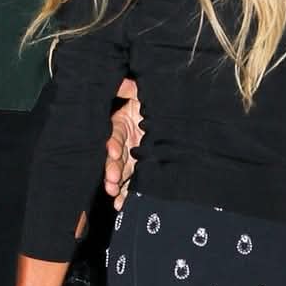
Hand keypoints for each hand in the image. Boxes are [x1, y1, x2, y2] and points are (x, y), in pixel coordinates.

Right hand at [105, 77, 142, 208]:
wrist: (172, 117)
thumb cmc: (154, 103)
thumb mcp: (143, 94)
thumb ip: (132, 89)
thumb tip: (123, 82)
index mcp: (122, 125)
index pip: (115, 135)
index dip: (113, 143)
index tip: (113, 150)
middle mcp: (124, 144)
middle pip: (115, 158)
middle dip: (112, 169)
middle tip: (112, 180)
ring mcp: (131, 159)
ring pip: (120, 173)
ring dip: (116, 184)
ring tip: (115, 194)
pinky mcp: (139, 170)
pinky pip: (131, 183)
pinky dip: (127, 194)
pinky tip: (123, 204)